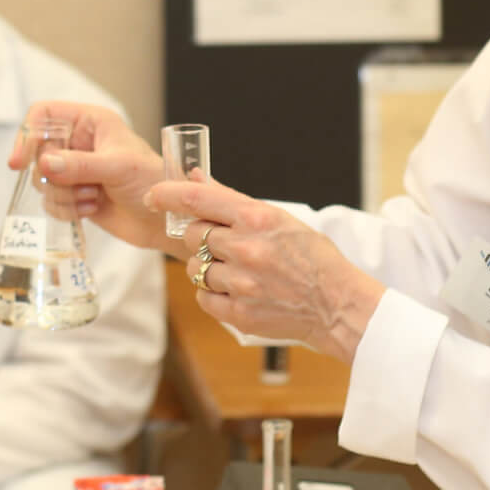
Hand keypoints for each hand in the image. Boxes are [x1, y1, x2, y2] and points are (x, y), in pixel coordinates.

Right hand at [7, 101, 175, 254]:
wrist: (166, 220)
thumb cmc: (153, 181)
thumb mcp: (118, 166)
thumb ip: (80, 164)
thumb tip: (44, 163)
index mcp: (89, 121)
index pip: (43, 115)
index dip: (27, 135)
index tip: (19, 163)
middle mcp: (79, 143)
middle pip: (37, 153)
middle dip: (53, 176)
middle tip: (78, 184)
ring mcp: (75, 170)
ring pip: (43, 182)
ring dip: (66, 195)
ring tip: (94, 197)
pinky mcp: (75, 196)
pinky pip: (51, 203)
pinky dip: (68, 209)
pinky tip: (93, 208)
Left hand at [152, 177, 385, 361]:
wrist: (337, 304)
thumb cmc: (311, 257)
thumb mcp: (277, 218)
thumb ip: (231, 200)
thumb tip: (195, 177)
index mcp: (256, 218)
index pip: (197, 198)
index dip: (167, 194)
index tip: (153, 196)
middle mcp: (245, 248)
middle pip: (191, 235)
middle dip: (197, 237)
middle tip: (220, 244)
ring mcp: (241, 283)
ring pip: (194, 269)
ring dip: (206, 268)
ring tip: (237, 271)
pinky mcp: (239, 313)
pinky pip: (203, 297)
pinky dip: (213, 294)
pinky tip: (238, 291)